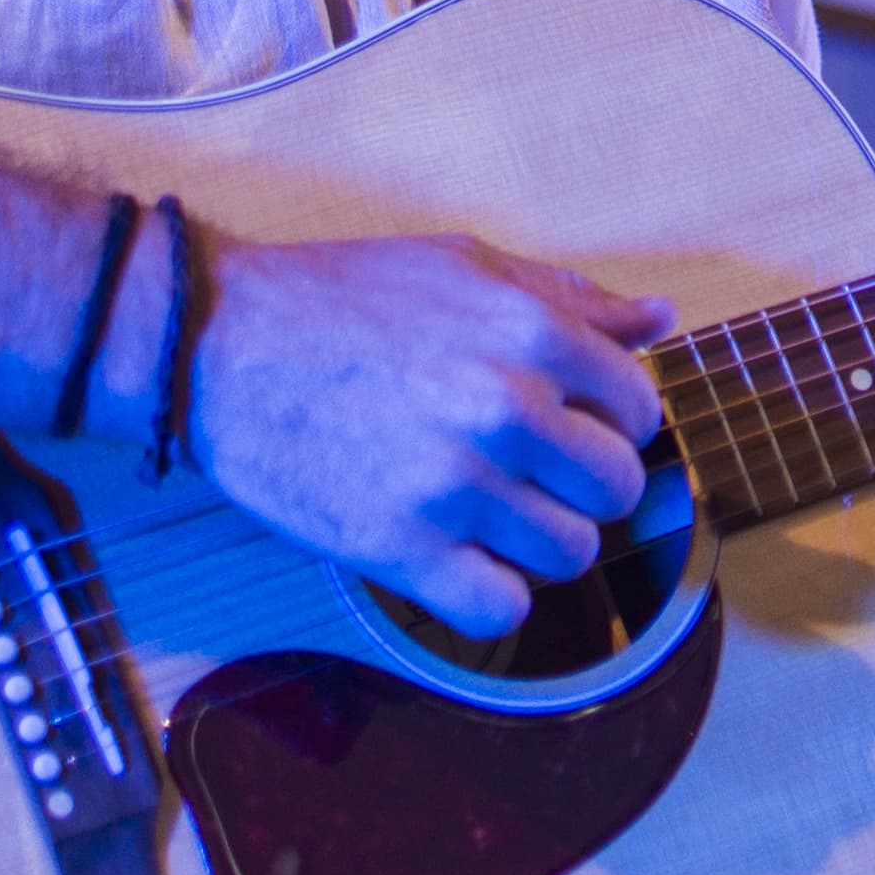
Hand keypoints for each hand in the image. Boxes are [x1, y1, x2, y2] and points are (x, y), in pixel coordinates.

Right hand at [193, 225, 675, 633]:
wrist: (216, 343)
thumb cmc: (340, 297)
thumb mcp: (463, 265)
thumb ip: (569, 298)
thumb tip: (658, 320)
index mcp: (529, 333)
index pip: (637, 410)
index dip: (609, 423)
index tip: (569, 426)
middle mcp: (504, 408)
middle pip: (616, 489)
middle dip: (584, 487)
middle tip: (532, 475)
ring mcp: (454, 484)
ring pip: (569, 554)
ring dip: (539, 542)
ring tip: (490, 514)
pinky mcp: (399, 548)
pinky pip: (499, 609)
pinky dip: (490, 596)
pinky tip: (460, 560)